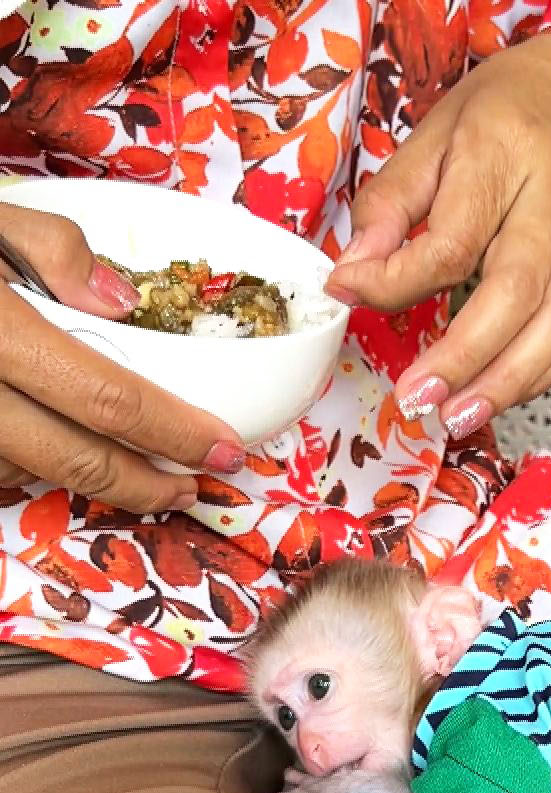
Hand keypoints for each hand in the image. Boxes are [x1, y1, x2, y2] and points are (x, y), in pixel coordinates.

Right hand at [0, 203, 248, 512]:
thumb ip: (51, 247)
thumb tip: (124, 304)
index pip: (105, 398)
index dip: (176, 434)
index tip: (224, 450)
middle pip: (75, 459)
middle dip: (148, 483)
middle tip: (194, 485)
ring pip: (27, 474)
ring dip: (91, 482)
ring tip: (140, 472)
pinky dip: (25, 467)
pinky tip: (54, 448)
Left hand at [326, 33, 550, 437]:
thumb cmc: (502, 119)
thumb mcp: (431, 137)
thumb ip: (390, 205)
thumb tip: (353, 272)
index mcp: (504, 152)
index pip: (452, 238)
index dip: (398, 280)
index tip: (352, 294)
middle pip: (515, 292)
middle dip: (463, 357)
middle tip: (418, 398)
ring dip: (506, 383)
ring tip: (458, 417)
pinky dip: (539, 377)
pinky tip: (499, 396)